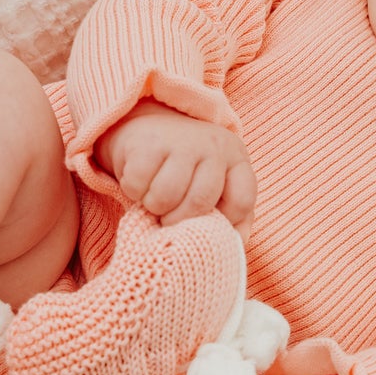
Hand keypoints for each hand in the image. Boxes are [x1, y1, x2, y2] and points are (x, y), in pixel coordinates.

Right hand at [95, 99, 256, 231]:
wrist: (150, 128)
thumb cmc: (188, 170)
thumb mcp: (218, 186)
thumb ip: (232, 216)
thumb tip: (236, 245)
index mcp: (236, 159)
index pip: (241, 201)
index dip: (225, 224)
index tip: (207, 226)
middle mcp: (213, 146)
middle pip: (200, 201)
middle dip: (180, 220)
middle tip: (170, 218)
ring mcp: (180, 140)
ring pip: (166, 196)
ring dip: (154, 207)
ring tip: (155, 199)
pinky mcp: (147, 142)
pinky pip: (138, 186)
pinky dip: (134, 192)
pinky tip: (140, 182)